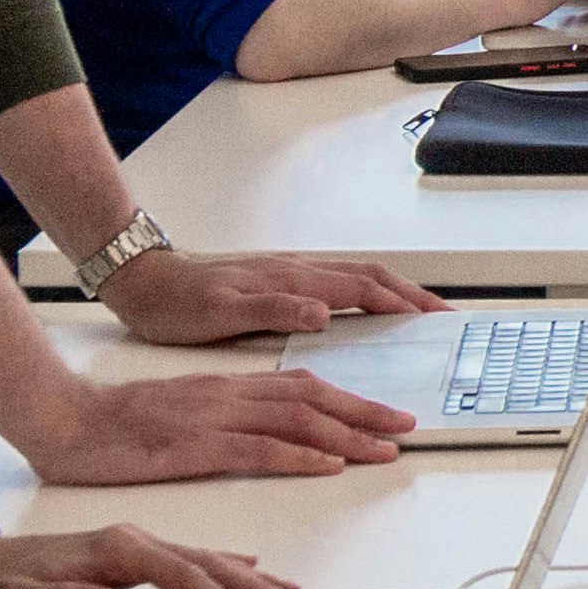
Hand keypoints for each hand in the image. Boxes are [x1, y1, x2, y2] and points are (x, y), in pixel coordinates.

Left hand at [0, 522, 303, 588]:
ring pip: (205, 560)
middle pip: (208, 562)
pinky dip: (224, 570)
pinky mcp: (132, 557)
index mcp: (115, 547)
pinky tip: (245, 573)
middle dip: (254, 586)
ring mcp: (135, 546)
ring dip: (248, 579)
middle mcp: (132, 540)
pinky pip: (190, 562)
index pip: (183, 573)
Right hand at [7, 365, 420, 483]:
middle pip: (311, 397)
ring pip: (296, 419)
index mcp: (225, 388)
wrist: (63, 419)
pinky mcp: (194, 445)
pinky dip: (300, 454)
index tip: (383, 414)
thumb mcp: (179, 418)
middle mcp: (227, 395)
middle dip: (364, 412)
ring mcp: (213, 417)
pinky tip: (328, 463)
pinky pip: (258, 448)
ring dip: (348, 434)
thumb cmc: (113, 426)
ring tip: (386, 447)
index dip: (347, 400)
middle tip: (407, 427)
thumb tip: (263, 440)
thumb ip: (221, 424)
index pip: (300, 387)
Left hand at [99, 242, 446, 342]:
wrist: (144, 281)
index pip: (362, 288)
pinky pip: (335, 284)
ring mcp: (288, 273)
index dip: (402, 303)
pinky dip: (364, 294)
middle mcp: (295, 271)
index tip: (433, 317)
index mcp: (290, 280)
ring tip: (417, 310)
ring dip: (392, 292)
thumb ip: (274, 310)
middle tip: (443, 314)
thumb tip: (323, 311)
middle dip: (411, 294)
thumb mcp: (220, 313)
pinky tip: (365, 308)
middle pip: (369, 277)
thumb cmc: (176, 303)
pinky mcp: (277, 281)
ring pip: (354, 277)